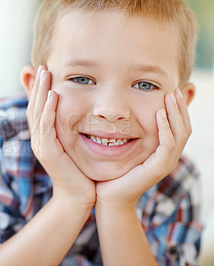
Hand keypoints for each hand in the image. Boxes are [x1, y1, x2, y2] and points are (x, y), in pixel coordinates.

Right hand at [26, 66, 95, 206]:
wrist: (78, 197)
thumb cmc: (80, 173)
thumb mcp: (75, 147)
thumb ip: (73, 131)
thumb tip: (80, 117)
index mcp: (44, 137)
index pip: (38, 109)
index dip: (40, 90)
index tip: (45, 71)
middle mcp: (39, 139)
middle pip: (34, 107)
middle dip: (38, 86)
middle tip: (43, 66)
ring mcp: (41, 145)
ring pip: (38, 114)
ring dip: (41, 92)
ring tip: (46, 74)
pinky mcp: (48, 152)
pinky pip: (47, 127)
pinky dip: (49, 110)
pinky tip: (54, 96)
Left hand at [95, 88, 190, 209]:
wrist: (108, 197)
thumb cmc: (111, 174)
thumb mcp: (123, 149)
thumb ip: (129, 135)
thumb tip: (122, 116)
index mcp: (162, 153)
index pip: (178, 127)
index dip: (176, 110)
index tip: (168, 91)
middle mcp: (168, 158)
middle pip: (184, 128)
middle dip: (179, 107)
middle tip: (173, 89)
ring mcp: (165, 164)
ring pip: (180, 134)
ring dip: (175, 113)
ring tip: (169, 96)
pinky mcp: (157, 169)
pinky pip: (167, 144)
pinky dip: (165, 128)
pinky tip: (159, 114)